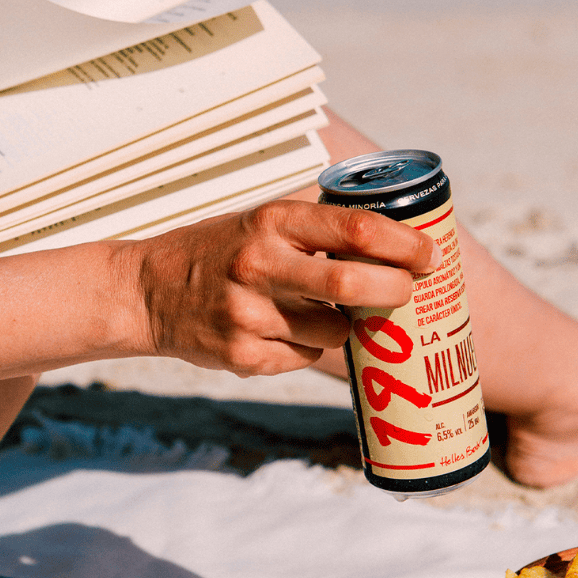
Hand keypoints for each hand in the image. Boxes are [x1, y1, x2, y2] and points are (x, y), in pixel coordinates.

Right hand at [130, 200, 439, 375]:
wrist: (148, 291)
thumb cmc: (217, 251)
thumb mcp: (259, 221)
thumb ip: (314, 228)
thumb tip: (391, 242)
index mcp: (271, 222)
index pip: (354, 228)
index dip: (403, 243)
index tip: (429, 254)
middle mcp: (259, 264)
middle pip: (353, 283)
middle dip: (396, 291)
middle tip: (408, 292)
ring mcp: (249, 314)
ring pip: (333, 331)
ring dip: (343, 325)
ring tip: (316, 310)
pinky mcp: (242, 356)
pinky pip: (304, 357)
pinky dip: (307, 347)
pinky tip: (279, 331)